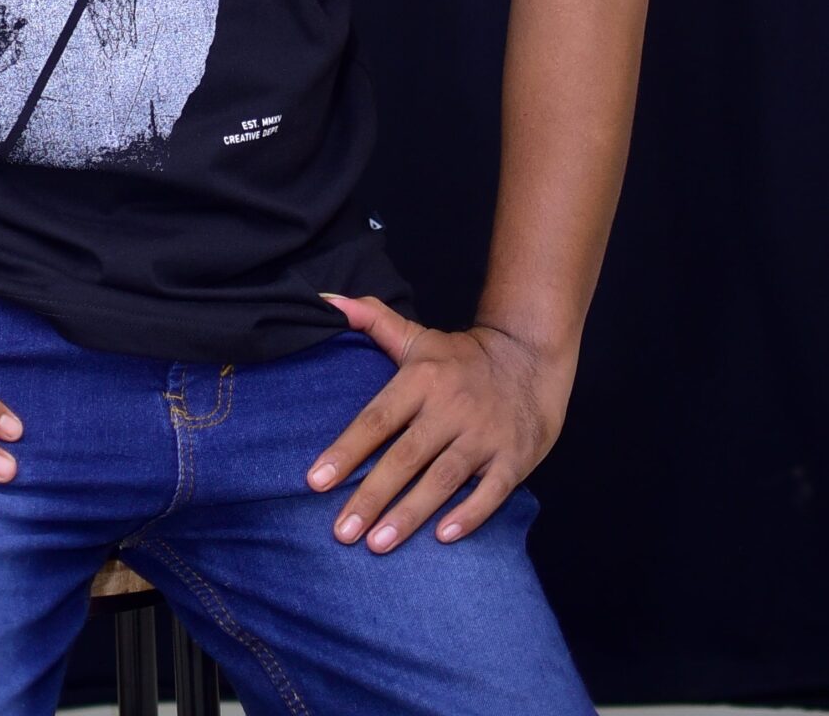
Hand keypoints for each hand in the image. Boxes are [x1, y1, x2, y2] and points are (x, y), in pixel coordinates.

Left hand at [307, 294, 573, 551]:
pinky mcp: (514, 457)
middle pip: (405, 456)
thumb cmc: (461, 357)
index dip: (346, 451)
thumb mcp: (416, 335)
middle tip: (341, 532)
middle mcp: (450, 407)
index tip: (316, 481)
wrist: (530, 357)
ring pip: (442, 478)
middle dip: (371, 496)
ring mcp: (484, 434)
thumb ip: (371, 320)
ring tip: (377, 544)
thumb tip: (325, 302)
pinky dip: (470, 514)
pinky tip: (443, 538)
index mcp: (421, 379)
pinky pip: (492, 491)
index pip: (376, 419)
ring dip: (410, 514)